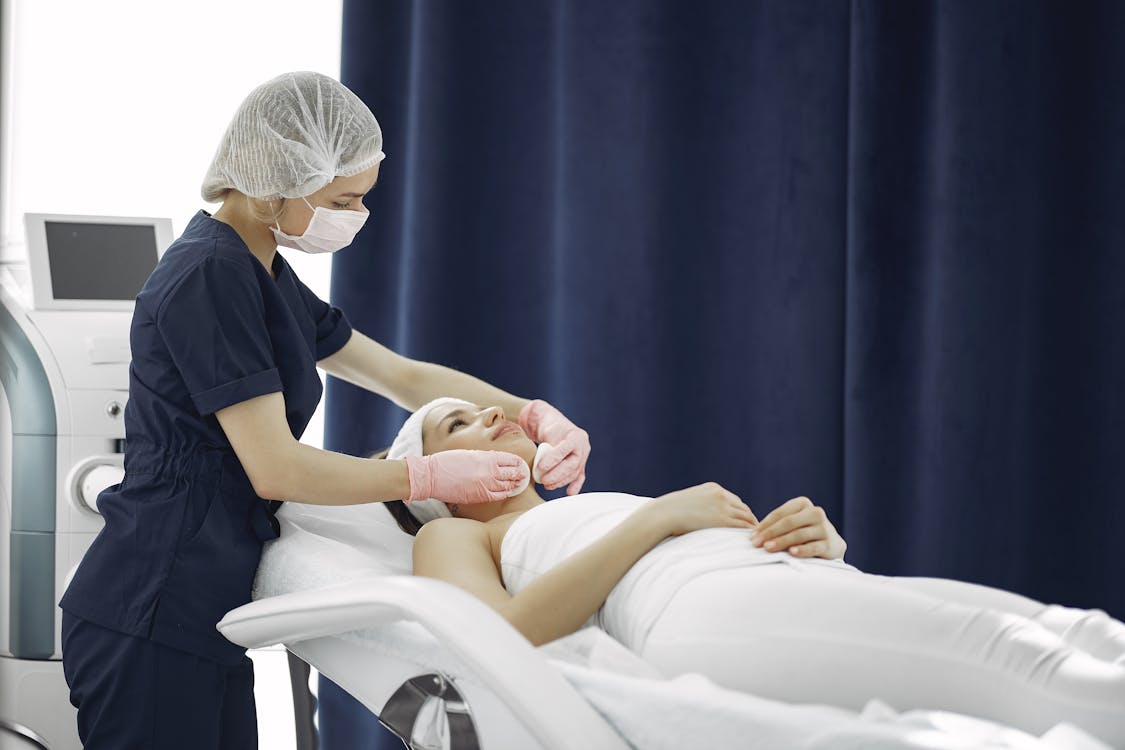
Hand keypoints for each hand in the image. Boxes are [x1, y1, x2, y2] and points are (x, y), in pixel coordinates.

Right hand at [405, 450, 529, 504]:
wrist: (431, 476)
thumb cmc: (447, 462)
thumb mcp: (469, 454)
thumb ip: (484, 458)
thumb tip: (496, 461)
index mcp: (486, 458)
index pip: (509, 459)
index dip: (517, 462)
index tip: (520, 464)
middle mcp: (488, 471)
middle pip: (511, 473)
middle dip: (518, 474)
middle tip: (524, 475)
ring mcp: (484, 485)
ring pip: (506, 486)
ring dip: (513, 485)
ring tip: (518, 484)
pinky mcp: (478, 496)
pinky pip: (496, 496)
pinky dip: (503, 494)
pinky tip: (506, 492)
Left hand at [518, 399, 590, 494]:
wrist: (553, 424)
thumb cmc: (548, 426)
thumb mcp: (545, 429)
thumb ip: (544, 443)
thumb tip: (538, 463)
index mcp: (576, 435)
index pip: (565, 450)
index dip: (553, 460)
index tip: (540, 467)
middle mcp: (583, 446)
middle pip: (572, 464)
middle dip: (557, 475)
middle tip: (543, 481)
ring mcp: (583, 456)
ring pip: (574, 472)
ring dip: (560, 481)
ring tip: (547, 485)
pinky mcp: (581, 464)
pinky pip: (579, 476)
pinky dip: (574, 485)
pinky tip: (569, 492)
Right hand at [645, 482, 758, 536]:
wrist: (663, 514)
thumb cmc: (669, 512)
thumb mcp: (688, 501)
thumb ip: (699, 505)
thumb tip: (700, 515)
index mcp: (713, 488)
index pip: (735, 500)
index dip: (741, 511)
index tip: (745, 520)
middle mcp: (720, 495)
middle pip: (743, 508)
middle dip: (750, 519)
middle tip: (756, 531)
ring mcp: (722, 507)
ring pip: (746, 517)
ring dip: (753, 527)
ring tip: (757, 537)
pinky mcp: (722, 520)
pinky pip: (742, 526)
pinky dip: (749, 532)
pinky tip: (751, 539)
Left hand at [750, 496, 846, 559]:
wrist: (831, 544)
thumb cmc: (804, 532)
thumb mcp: (793, 524)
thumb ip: (777, 525)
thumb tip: (754, 535)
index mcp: (803, 503)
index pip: (780, 513)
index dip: (765, 524)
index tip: (752, 535)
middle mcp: (815, 512)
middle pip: (788, 522)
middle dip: (770, 533)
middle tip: (757, 543)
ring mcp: (824, 528)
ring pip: (799, 534)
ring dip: (782, 541)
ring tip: (768, 548)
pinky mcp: (830, 544)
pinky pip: (813, 547)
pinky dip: (801, 550)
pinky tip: (791, 553)